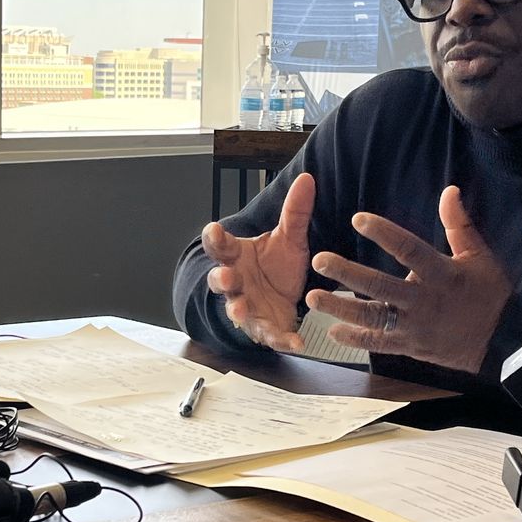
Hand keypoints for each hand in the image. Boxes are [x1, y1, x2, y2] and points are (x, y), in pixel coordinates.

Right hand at [201, 172, 314, 352]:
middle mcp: (236, 282)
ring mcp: (247, 307)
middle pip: (219, 280)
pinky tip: (297, 343)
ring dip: (236, 310)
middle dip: (220, 278)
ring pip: (236, 309)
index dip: (214, 238)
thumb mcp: (289, 238)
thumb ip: (295, 212)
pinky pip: (271, 335)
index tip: (214, 229)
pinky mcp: (265, 328)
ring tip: (239, 310)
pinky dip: (282, 340)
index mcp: (237, 257)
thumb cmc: (276, 267)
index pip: (219, 245)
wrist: (282, 299)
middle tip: (224, 275)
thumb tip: (306, 178)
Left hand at [305, 185, 511, 371]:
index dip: (384, 233)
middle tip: (320, 260)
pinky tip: (332, 331)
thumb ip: (459, 224)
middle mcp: (424, 301)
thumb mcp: (479, 255)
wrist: (504, 341)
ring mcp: (416, 327)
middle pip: (381, 287)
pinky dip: (356, 340)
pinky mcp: (412, 347)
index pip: (408, 249)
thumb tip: (449, 190)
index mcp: (442, 274)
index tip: (357, 218)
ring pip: (373, 318)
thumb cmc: (491, 293)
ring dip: (341, 308)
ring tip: (313, 297)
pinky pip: (380, 344)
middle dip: (348, 274)